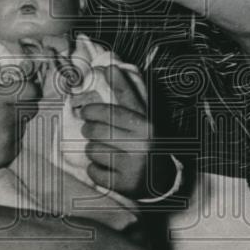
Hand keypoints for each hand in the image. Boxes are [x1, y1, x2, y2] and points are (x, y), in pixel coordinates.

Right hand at [0, 61, 38, 174]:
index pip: (31, 90)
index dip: (27, 86)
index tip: (18, 87)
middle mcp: (6, 120)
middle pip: (31, 107)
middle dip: (21, 103)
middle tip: (3, 105)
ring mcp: (8, 140)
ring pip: (23, 125)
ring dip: (14, 121)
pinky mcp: (7, 155)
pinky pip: (17, 141)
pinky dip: (9, 138)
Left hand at [80, 65, 148, 196]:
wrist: (160, 179)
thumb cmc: (143, 141)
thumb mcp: (141, 117)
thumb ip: (127, 94)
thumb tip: (110, 65)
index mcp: (145, 123)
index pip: (117, 106)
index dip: (101, 100)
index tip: (96, 89)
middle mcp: (142, 142)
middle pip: (96, 129)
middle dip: (89, 128)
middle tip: (90, 129)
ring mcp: (134, 164)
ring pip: (92, 150)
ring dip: (93, 150)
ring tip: (104, 150)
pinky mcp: (124, 184)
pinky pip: (94, 171)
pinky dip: (95, 170)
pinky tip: (107, 168)